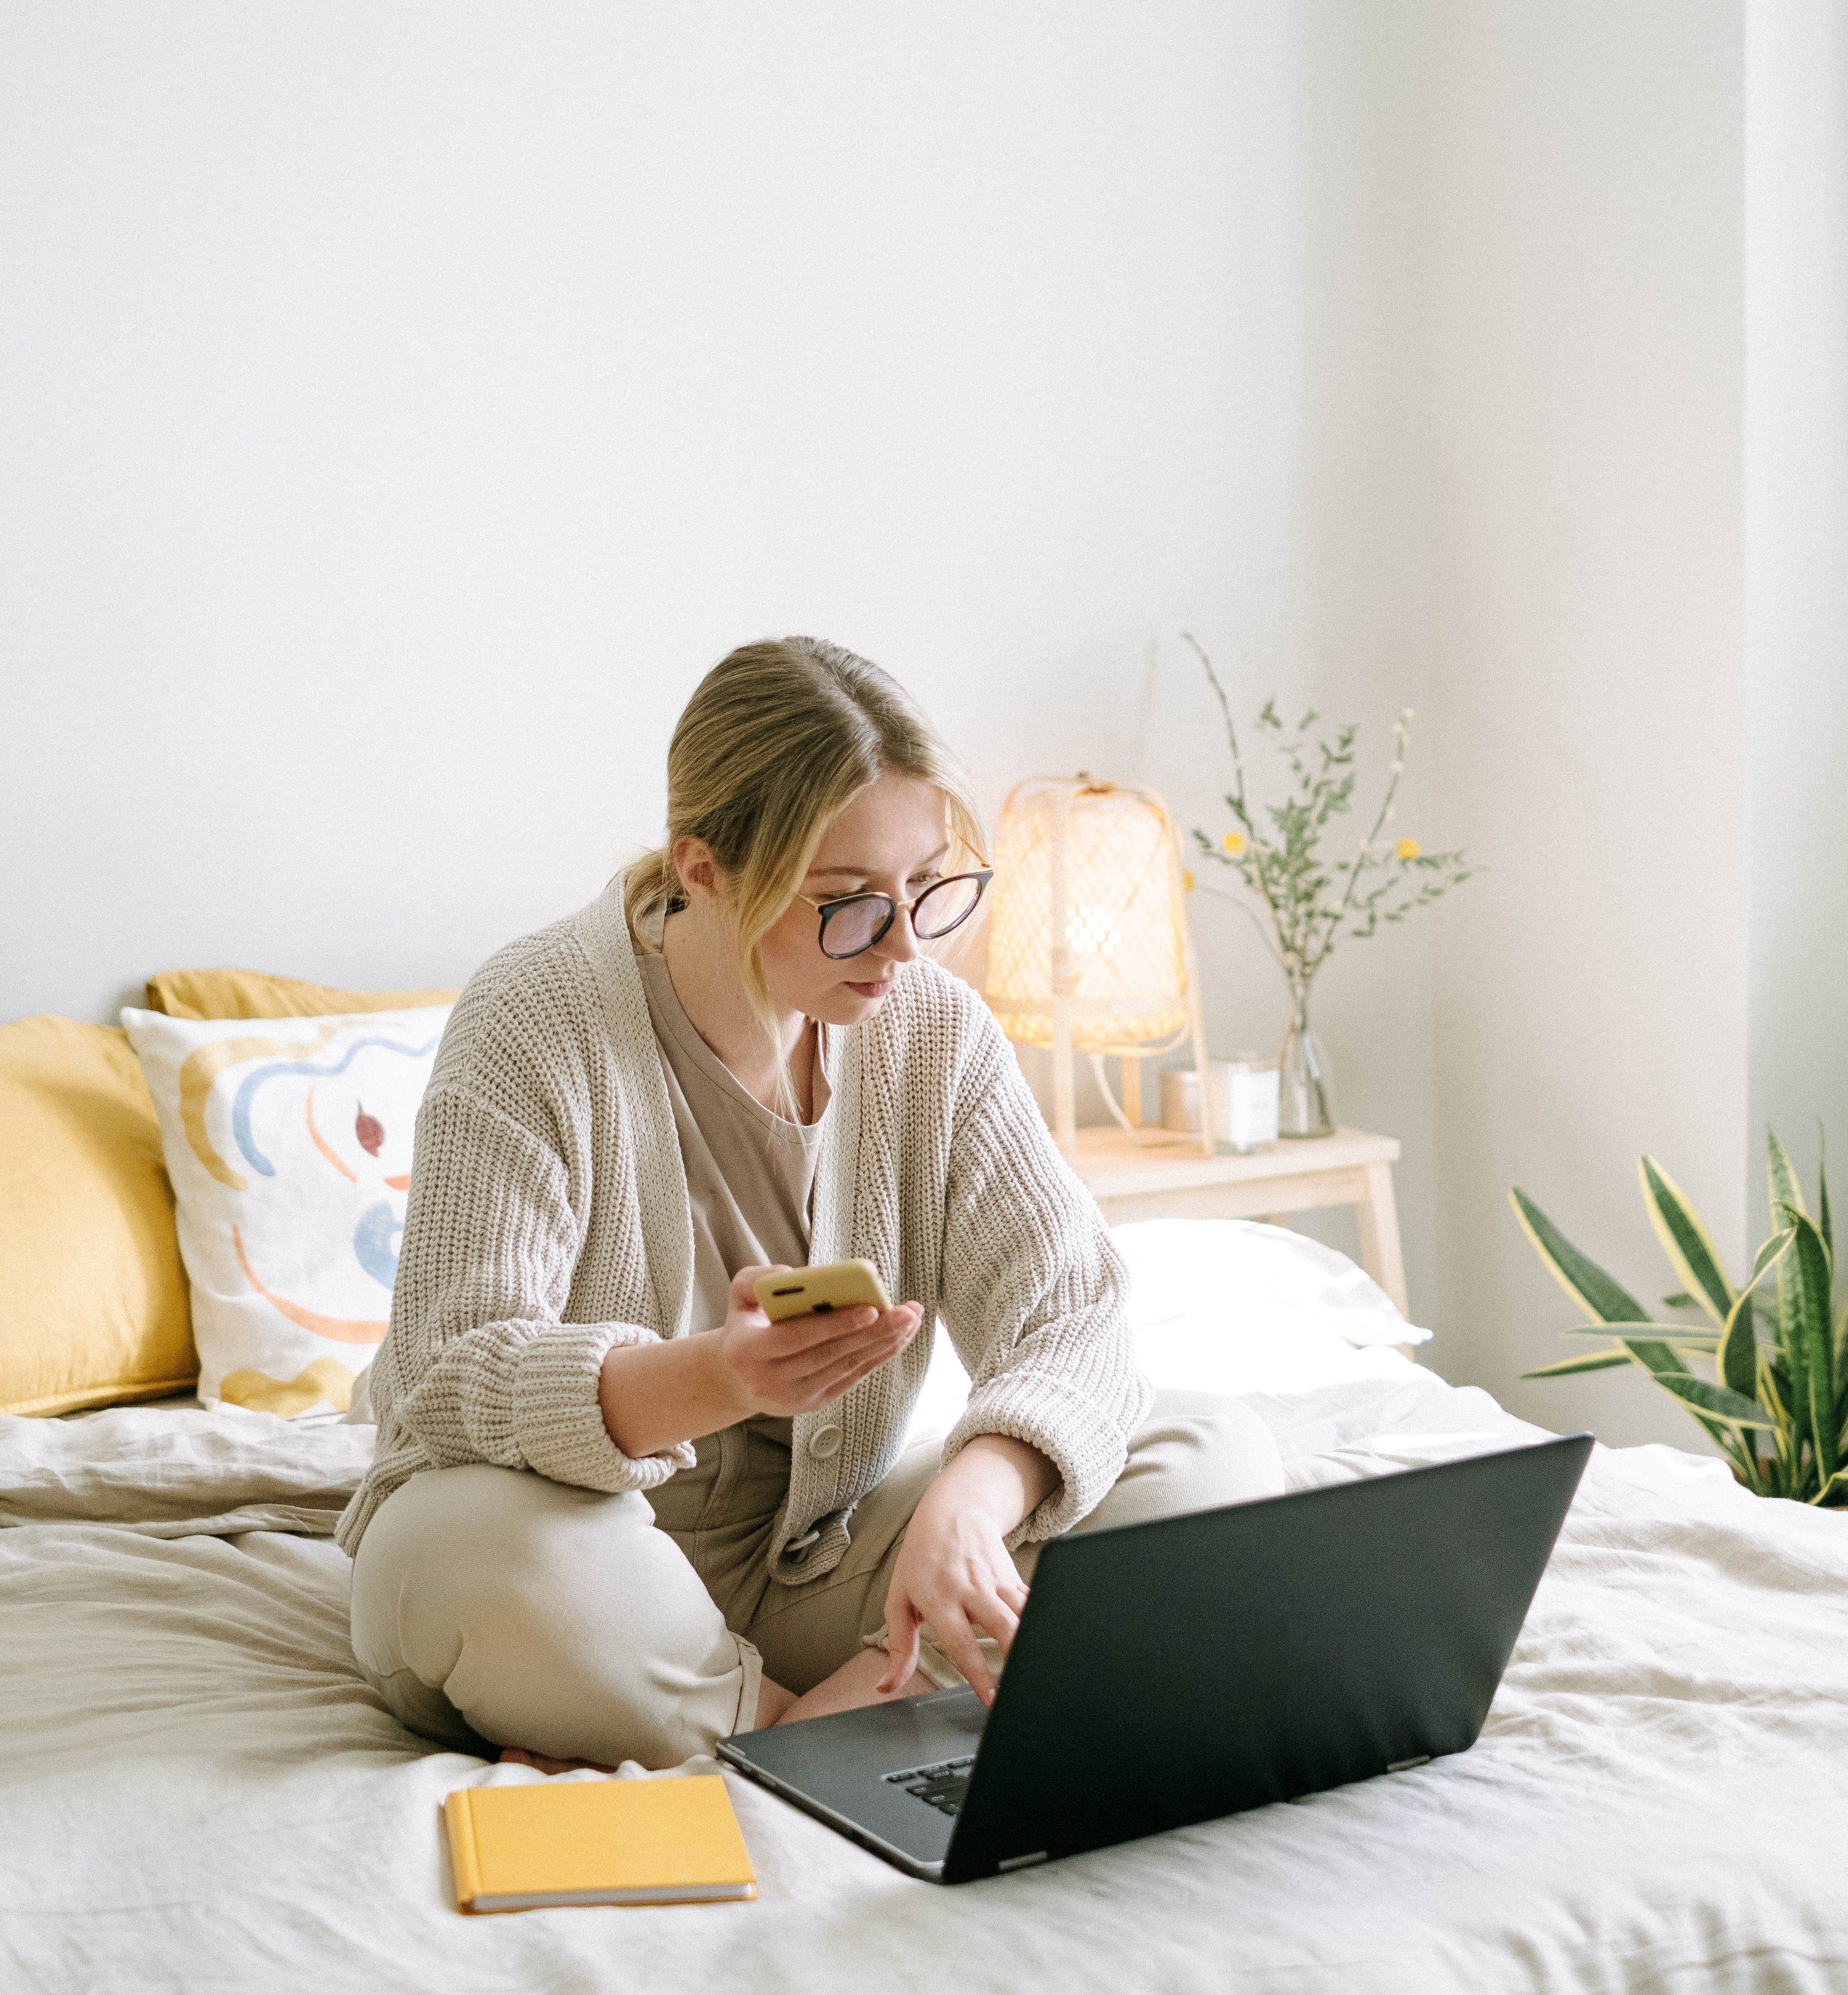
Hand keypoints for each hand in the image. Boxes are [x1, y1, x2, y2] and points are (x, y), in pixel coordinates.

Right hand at [715, 1265, 921, 1420]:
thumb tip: (794, 1276)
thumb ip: (756, 1280)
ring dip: (882, 1343)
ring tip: (909, 1319)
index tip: (869, 1308)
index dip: (832, 1324)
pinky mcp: (813, 1403)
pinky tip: (898, 1337)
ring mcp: (793, 1397)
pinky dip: (877, 1356)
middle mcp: (769, 1380)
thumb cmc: (746, 1326)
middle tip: (905, 1313)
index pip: (794, 1338)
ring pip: (845, 1367)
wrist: (737, 1376)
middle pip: (828, 1355)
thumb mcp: (739, 1297)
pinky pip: (851, 1377)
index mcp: (746, 1351)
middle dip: (871, 1333)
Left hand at [878, 1435, 1054, 1705]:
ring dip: (1032, 1639)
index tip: (991, 1700)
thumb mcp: (899, 1599)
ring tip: (1041, 1668)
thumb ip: (898, 1647)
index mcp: (940, 1599)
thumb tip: (885, 1686)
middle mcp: (970, 1589)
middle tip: (1024, 1688)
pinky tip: (1051, 1640)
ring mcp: (995, 1580)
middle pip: (1001, 1624)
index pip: (961, 1642)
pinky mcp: (1012, 1575)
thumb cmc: (920, 1559)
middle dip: (1016, 1656)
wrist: (951, 1510)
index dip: (978, 1674)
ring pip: (1022, 1611)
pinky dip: (1040, 1619)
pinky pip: (1031, 1600)